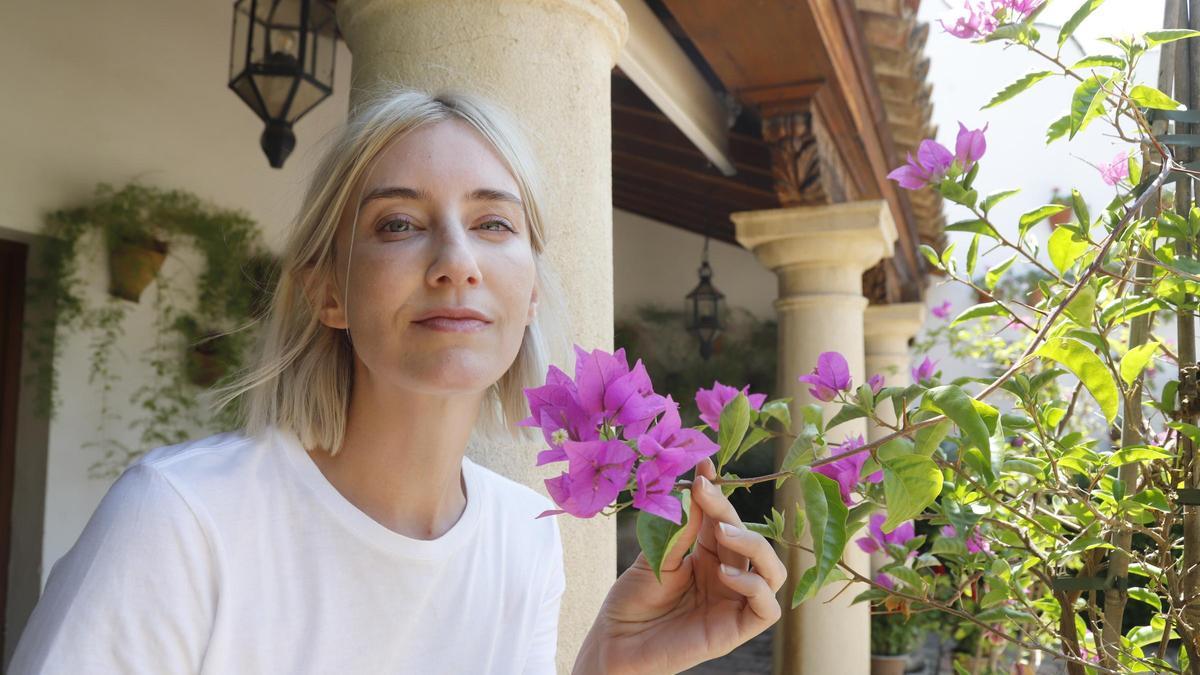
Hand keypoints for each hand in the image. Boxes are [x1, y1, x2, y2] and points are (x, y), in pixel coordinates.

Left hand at [574, 457, 786, 674]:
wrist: (614, 644)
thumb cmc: (630, 601)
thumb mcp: (655, 556)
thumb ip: (681, 529)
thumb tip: (700, 486)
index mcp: (706, 554)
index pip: (723, 519)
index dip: (717, 492)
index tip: (703, 466)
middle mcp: (726, 575)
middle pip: (749, 538)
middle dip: (730, 512)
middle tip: (707, 494)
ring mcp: (733, 602)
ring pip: (772, 570)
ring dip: (753, 545)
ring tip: (722, 534)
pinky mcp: (735, 630)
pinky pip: (767, 608)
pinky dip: (755, 586)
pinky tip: (725, 574)